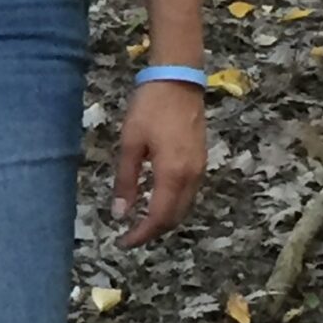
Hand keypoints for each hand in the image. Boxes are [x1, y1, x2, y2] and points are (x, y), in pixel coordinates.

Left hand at [111, 81, 206, 249]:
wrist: (178, 80)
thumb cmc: (149, 108)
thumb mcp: (130, 144)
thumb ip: (126, 181)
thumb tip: (120, 214)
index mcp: (173, 174)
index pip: (159, 218)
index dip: (142, 235)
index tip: (124, 243)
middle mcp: (192, 177)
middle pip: (176, 217)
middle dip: (154, 231)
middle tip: (130, 235)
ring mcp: (200, 169)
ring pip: (185, 207)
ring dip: (165, 219)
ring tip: (141, 222)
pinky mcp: (201, 160)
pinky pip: (189, 194)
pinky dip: (174, 205)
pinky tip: (157, 201)